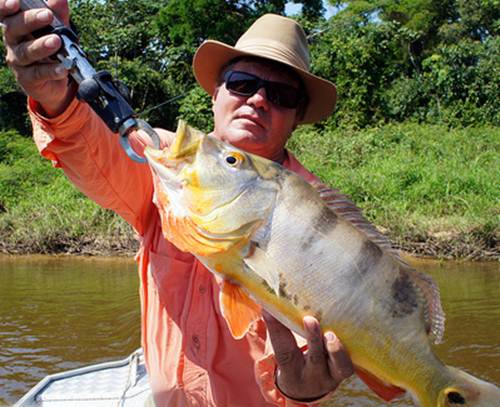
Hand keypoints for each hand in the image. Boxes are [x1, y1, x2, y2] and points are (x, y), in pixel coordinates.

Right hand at [0, 0, 74, 115]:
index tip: (14, 2)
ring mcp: (19, 61)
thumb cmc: (52, 50)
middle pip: (15, 29)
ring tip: (56, 41)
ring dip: (41, 46)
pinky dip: (51, 70)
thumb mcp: (57, 30)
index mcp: (16, 26)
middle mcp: (13, 42)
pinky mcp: (27, 79)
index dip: (5, 7)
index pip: (5, 14)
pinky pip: (38, 73)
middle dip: (30, 20)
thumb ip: (58, 15)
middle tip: (47, 15)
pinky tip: (63, 68)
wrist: (54, 82)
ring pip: (26, 52)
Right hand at [263, 311, 352, 401]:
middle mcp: (312, 376)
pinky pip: (351, 362)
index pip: (283, 351)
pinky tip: (349, 329)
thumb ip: (278, 329)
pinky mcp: (346, 371)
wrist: (308, 388)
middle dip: (313, 339)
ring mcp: (332, 375)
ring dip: (336, 350)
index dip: (276, 330)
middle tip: (310, 319)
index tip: (268, 310)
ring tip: (331, 335)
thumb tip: (266, 302)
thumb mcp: (282, 349)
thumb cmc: (293, 360)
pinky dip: (350, 348)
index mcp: (290, 370)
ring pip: (339, 367)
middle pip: (314, 360)